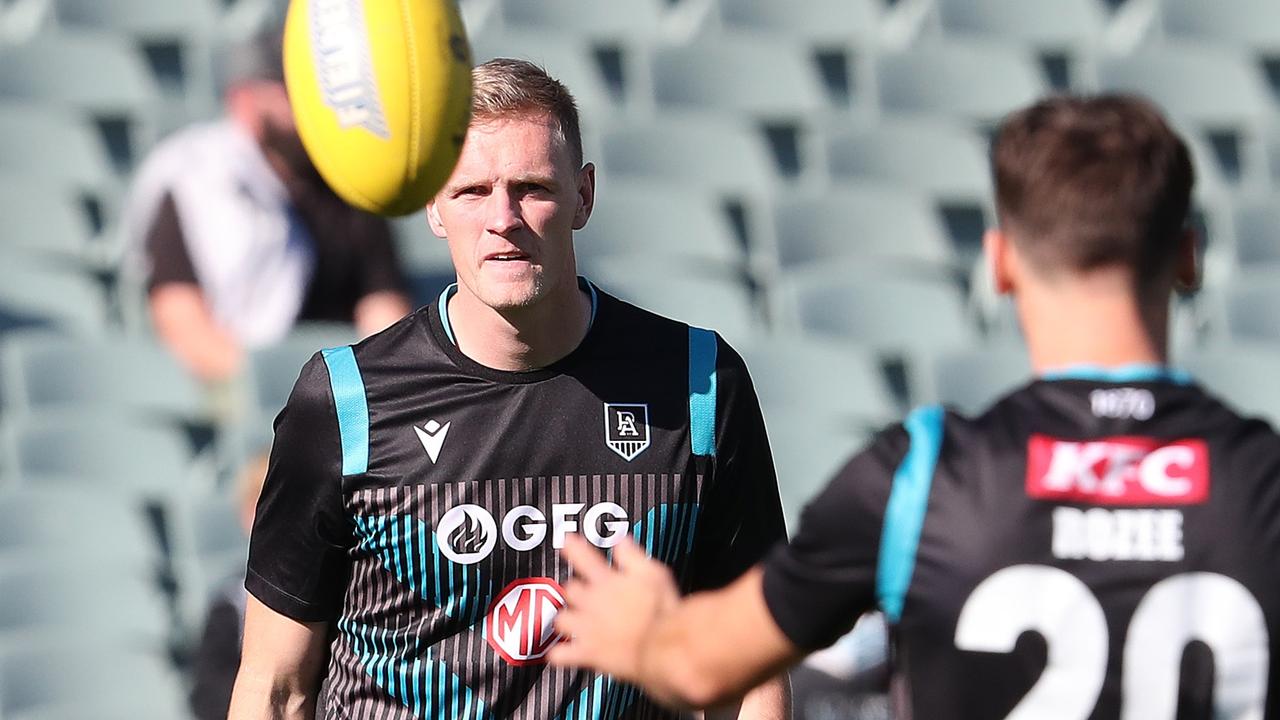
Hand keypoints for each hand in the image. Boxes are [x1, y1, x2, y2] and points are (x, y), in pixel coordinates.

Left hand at [548, 535, 678, 681]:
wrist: (664, 644)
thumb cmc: (664, 610)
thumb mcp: (655, 573)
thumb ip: (633, 556)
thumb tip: (621, 541)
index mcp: (608, 581)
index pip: (584, 558)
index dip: (573, 548)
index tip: (565, 541)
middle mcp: (593, 602)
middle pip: (570, 590)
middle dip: (575, 591)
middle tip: (584, 594)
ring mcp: (587, 627)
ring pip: (560, 620)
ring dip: (566, 620)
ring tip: (573, 623)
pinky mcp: (588, 652)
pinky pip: (562, 655)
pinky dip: (560, 655)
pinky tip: (561, 654)